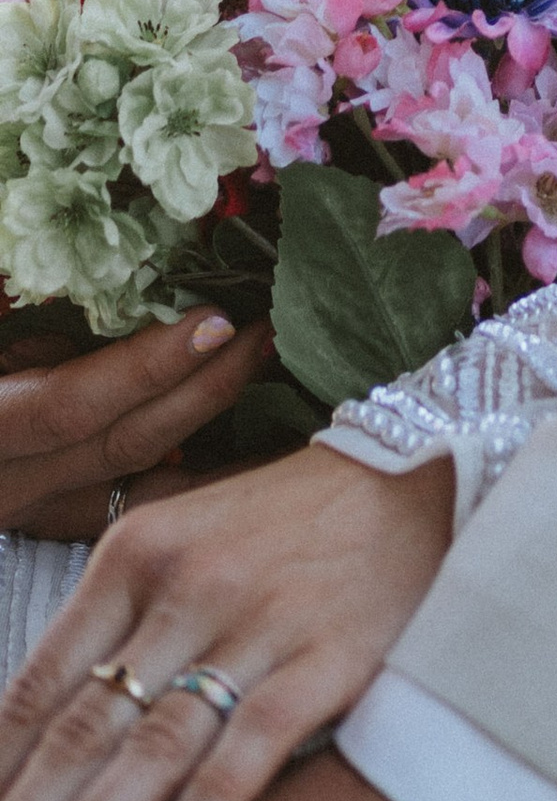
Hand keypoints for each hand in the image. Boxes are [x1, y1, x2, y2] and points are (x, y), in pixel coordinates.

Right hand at [0, 311, 266, 543]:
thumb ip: (36, 330)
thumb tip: (113, 280)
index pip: (71, 408)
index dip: (145, 366)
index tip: (217, 319)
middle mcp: (9, 484)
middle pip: (120, 447)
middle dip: (205, 389)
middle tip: (272, 329)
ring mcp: (31, 512)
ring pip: (138, 491)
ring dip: (217, 440)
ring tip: (284, 382)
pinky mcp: (52, 520)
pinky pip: (133, 503)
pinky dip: (193, 477)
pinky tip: (254, 452)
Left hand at [0, 444, 453, 800]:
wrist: (418, 478)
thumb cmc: (284, 526)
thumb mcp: (183, 542)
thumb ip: (115, 625)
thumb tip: (37, 736)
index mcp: (137, 553)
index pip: (43, 681)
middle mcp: (190, 585)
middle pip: (89, 722)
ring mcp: (261, 619)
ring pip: (158, 740)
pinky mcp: (330, 651)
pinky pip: (259, 736)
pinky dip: (214, 798)